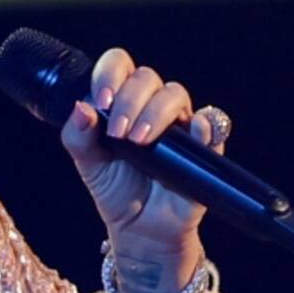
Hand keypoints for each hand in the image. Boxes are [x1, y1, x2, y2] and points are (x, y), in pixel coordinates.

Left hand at [59, 47, 227, 252]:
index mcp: (121, 102)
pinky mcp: (204, 145)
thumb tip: (80, 108)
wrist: (139, 227)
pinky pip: (215, 123)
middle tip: (117, 133)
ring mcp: (179, 124)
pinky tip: (193, 132)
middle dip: (129, 101)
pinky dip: (207, 123)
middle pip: (147, 78)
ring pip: (175, 94)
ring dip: (155, 113)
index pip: (119, 65)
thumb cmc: (115, 189)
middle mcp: (151, 106)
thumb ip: (78, 137)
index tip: (100, 101)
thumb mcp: (88, 165)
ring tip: (138, 141)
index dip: (110, 74)